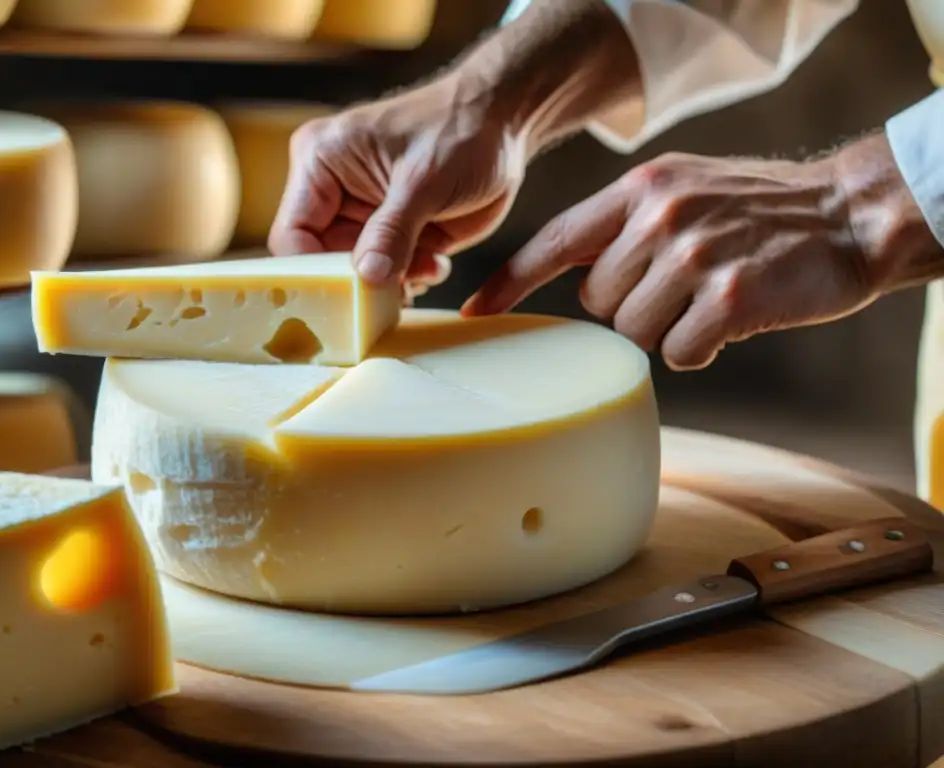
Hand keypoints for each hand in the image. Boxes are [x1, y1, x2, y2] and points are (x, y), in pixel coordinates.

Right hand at [268, 0, 639, 295]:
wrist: (504, 125)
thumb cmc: (461, 130)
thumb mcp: (425, 181)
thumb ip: (393, 231)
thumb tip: (366, 276)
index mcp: (320, 162)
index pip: (292, 235)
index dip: (316, 270)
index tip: (351, 290)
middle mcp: (332, 191)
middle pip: (322, 261)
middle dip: (364, 278)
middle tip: (403, 283)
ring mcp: (361, 214)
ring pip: (357, 273)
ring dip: (393, 280)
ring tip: (429, 262)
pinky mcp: (390, 232)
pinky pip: (385, 273)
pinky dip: (410, 276)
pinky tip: (435, 260)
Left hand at [464, 134, 939, 369]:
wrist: (847, 213)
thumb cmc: (758, 211)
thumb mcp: (683, 190)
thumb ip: (628, 225)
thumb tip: (579, 277)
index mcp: (640, 191)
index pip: (556, 241)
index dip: (510, 281)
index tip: (474, 311)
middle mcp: (660, 217)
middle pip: (597, 301)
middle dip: (629, 308)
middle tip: (677, 290)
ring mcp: (693, 255)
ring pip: (633, 332)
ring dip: (667, 330)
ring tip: (707, 301)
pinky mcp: (729, 297)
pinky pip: (678, 351)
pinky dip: (699, 348)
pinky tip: (729, 321)